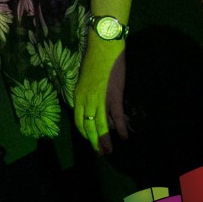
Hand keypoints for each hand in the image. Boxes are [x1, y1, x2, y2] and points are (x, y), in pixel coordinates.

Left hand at [73, 38, 127, 153]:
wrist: (104, 49)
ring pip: (101, 125)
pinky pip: (116, 117)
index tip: (90, 140)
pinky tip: (124, 137)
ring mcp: (100, 99)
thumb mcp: (85, 80)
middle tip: (99, 152)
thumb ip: (87, 94)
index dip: (84, 132)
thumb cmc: (95, 61)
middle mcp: (86, 100)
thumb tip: (93, 107)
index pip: (78, 120)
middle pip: (88, 126)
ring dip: (105, 140)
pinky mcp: (114, 97)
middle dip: (94, 141)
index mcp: (78, 96)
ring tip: (108, 151)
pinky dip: (120, 129)